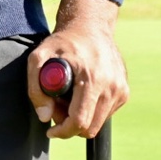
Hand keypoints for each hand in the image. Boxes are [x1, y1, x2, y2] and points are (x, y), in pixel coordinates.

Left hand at [27, 0, 127, 138]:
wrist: (91, 27)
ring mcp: (121, 90)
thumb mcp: (38, 57)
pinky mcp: (125, 91)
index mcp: (92, 79)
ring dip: (81, 118)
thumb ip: (36, 88)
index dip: (63, 131)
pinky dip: (91, 110)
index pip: (80, 120)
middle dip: (70, 125)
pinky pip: (106, 113)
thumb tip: (45, 117)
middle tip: (55, 109)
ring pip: (98, 122)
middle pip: (90, 127)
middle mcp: (111, 86)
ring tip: (66, 98)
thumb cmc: (62, 42)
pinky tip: (80, 93)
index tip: (50, 131)